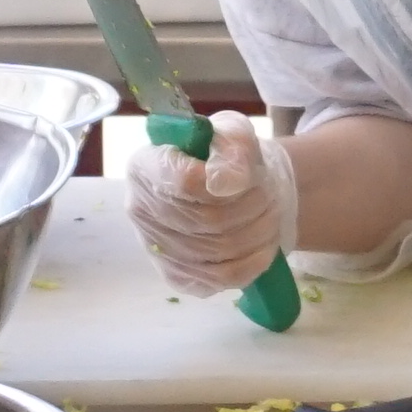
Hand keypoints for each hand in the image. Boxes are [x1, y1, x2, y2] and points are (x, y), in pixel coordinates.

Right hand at [128, 115, 295, 297]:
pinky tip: (264, 244)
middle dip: (252, 206)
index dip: (222, 182)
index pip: (182, 181)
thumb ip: (233, 147)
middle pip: (206, 219)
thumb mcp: (232, 134)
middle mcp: (140, 211)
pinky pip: (222, 278)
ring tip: (271, 215)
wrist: (222, 189)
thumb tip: (231, 181)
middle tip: (270, 194)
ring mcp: (156, 249)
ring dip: (258, 232)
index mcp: (145, 166)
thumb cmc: (221, 156)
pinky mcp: (176, 276)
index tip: (249, 175)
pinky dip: (254, 261)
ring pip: (218, 250)